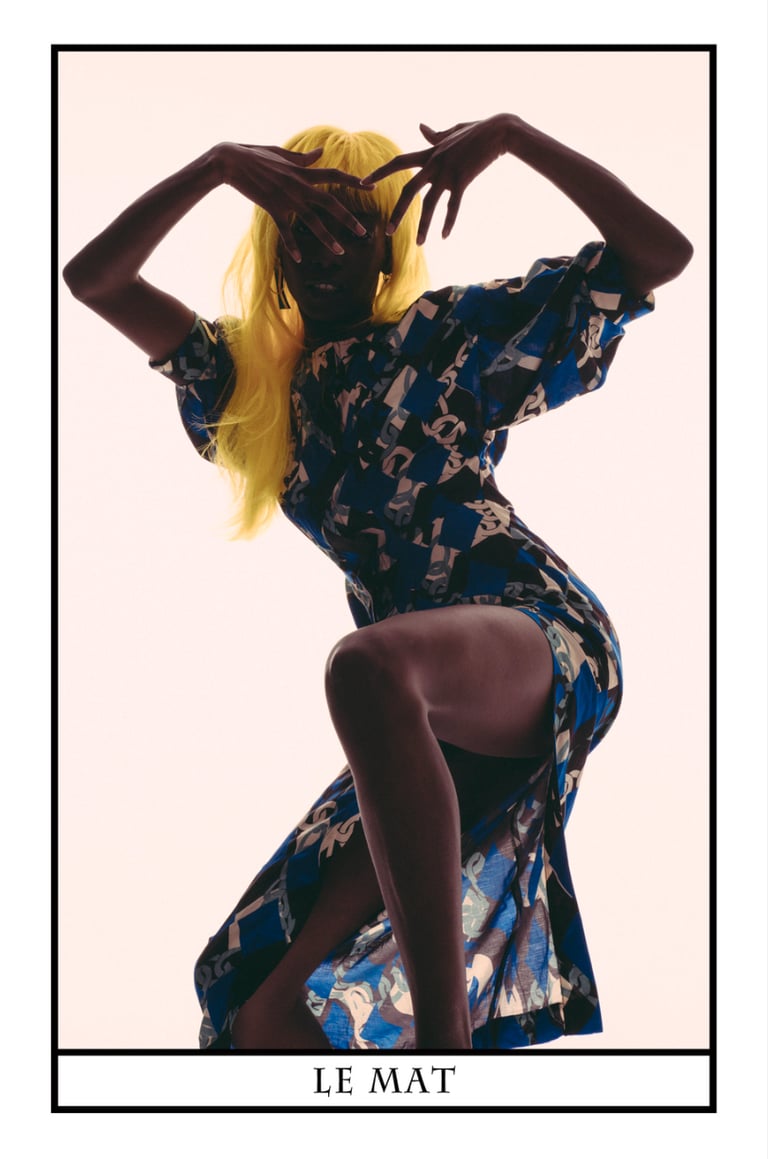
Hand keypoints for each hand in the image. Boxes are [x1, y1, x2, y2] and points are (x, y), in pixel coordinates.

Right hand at [218, 142, 373, 260]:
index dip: (353, 180)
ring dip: (328, 238)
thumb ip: (303, 158)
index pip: (334, 175)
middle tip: (363, 232)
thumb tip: (321, 152)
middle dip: (348, 218)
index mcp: (303, 171)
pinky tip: (299, 259)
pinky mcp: (272, 208)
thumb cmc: (255, 155)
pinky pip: (285, 230)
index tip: (371, 187)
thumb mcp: (282, 154)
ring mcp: (286, 198)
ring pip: (313, 221)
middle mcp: (299, 185)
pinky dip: (292, 245)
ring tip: (340, 252)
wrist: (231, 161)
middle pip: (330, 203)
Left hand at [363, 115, 515, 244]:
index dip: (379, 172)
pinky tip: (444, 236)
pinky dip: (449, 222)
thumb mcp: (451, 132)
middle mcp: (433, 164)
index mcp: (429, 154)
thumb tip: (420, 127)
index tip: (362, 183)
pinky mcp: (462, 179)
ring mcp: (447, 172)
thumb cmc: (476, 130)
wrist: (497, 131)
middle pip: (408, 191)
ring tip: (419, 244)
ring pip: (429, 204)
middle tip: (388, 232)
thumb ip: (434, 136)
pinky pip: (452, 206)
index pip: (397, 163)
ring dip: (423, 225)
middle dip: (397, 212)